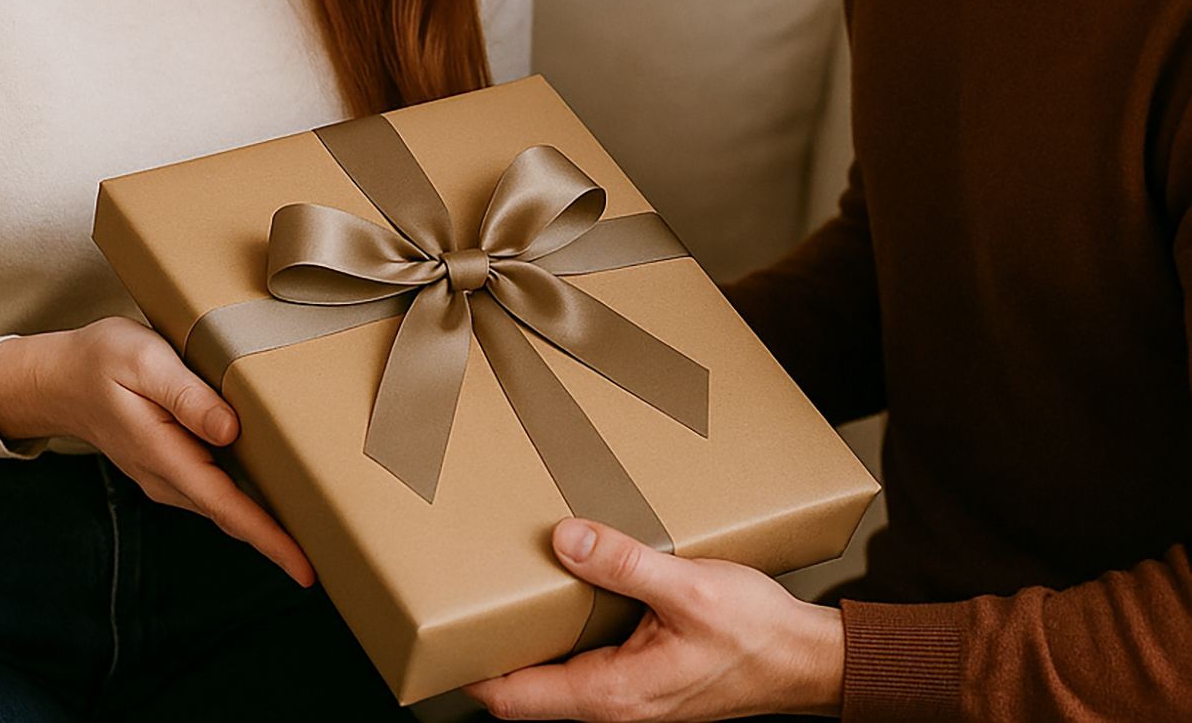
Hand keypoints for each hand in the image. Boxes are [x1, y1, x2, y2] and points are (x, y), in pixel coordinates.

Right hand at [0, 317, 313, 585]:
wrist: (58, 378)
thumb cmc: (103, 360)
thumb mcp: (145, 362)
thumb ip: (187, 397)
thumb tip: (230, 430)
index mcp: (164, 453)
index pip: (225, 504)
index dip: (266, 536)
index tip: (302, 565)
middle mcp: (166, 475)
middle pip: (230, 515)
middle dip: (275, 540)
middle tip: (325, 558)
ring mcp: (165, 474)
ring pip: (222, 505)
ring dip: (262, 522)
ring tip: (309, 531)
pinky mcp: (168, 465)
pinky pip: (213, 489)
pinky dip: (243, 501)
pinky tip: (269, 496)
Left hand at [464, 519, 842, 720]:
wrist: (808, 661)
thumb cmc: (757, 637)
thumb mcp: (688, 590)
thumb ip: (625, 564)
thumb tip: (564, 539)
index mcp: (612, 693)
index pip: (516, 699)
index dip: (469, 673)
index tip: (431, 640)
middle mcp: (615, 700)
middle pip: (529, 686)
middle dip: (492, 646)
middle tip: (458, 593)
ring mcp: (630, 688)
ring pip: (559, 666)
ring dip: (532, 629)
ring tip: (503, 577)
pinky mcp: (646, 669)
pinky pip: (590, 651)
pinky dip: (570, 620)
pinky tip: (572, 578)